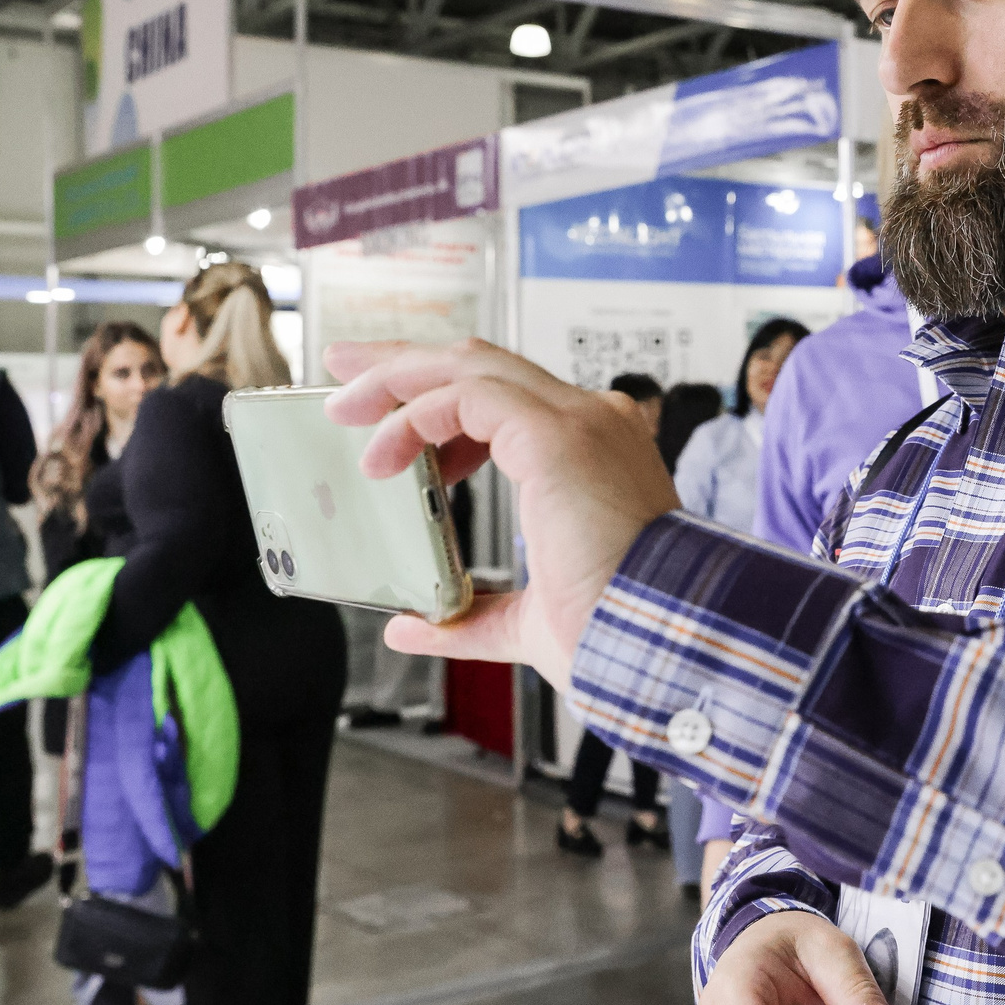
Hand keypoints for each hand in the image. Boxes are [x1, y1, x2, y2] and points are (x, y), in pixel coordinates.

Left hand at [321, 338, 679, 689]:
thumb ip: (472, 617)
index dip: (438, 399)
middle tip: (343, 367)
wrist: (660, 641)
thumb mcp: (529, 622)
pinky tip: (382, 454)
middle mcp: (591, 423)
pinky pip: (465, 397)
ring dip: (396, 380)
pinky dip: (415, 417)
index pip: (504, 400)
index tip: (386, 413)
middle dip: (404, 363)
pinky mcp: (554, 433)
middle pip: (479, 364)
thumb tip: (413, 626)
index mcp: (594, 454)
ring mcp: (577, 421)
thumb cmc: (618, 634)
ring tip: (344, 409)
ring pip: (467, 366)